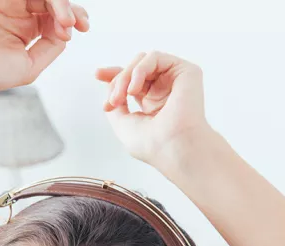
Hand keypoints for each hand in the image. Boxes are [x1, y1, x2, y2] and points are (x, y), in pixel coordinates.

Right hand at [0, 0, 89, 97]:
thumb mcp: (29, 67)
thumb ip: (51, 48)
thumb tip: (67, 30)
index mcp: (22, 27)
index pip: (55, 14)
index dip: (73, 17)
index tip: (81, 30)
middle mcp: (15, 9)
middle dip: (70, 9)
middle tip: (75, 25)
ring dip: (60, 2)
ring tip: (65, 21)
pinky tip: (53, 10)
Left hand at [96, 51, 213, 167]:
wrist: (172, 148)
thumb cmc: (152, 144)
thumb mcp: (122, 123)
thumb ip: (115, 103)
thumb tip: (110, 86)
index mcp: (151, 102)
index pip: (132, 80)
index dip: (114, 74)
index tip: (98, 74)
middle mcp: (164, 89)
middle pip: (134, 68)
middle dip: (117, 80)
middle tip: (112, 102)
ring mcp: (175, 80)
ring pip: (142, 61)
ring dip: (125, 76)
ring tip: (122, 96)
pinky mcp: (186, 72)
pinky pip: (155, 57)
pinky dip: (139, 70)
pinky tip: (134, 89)